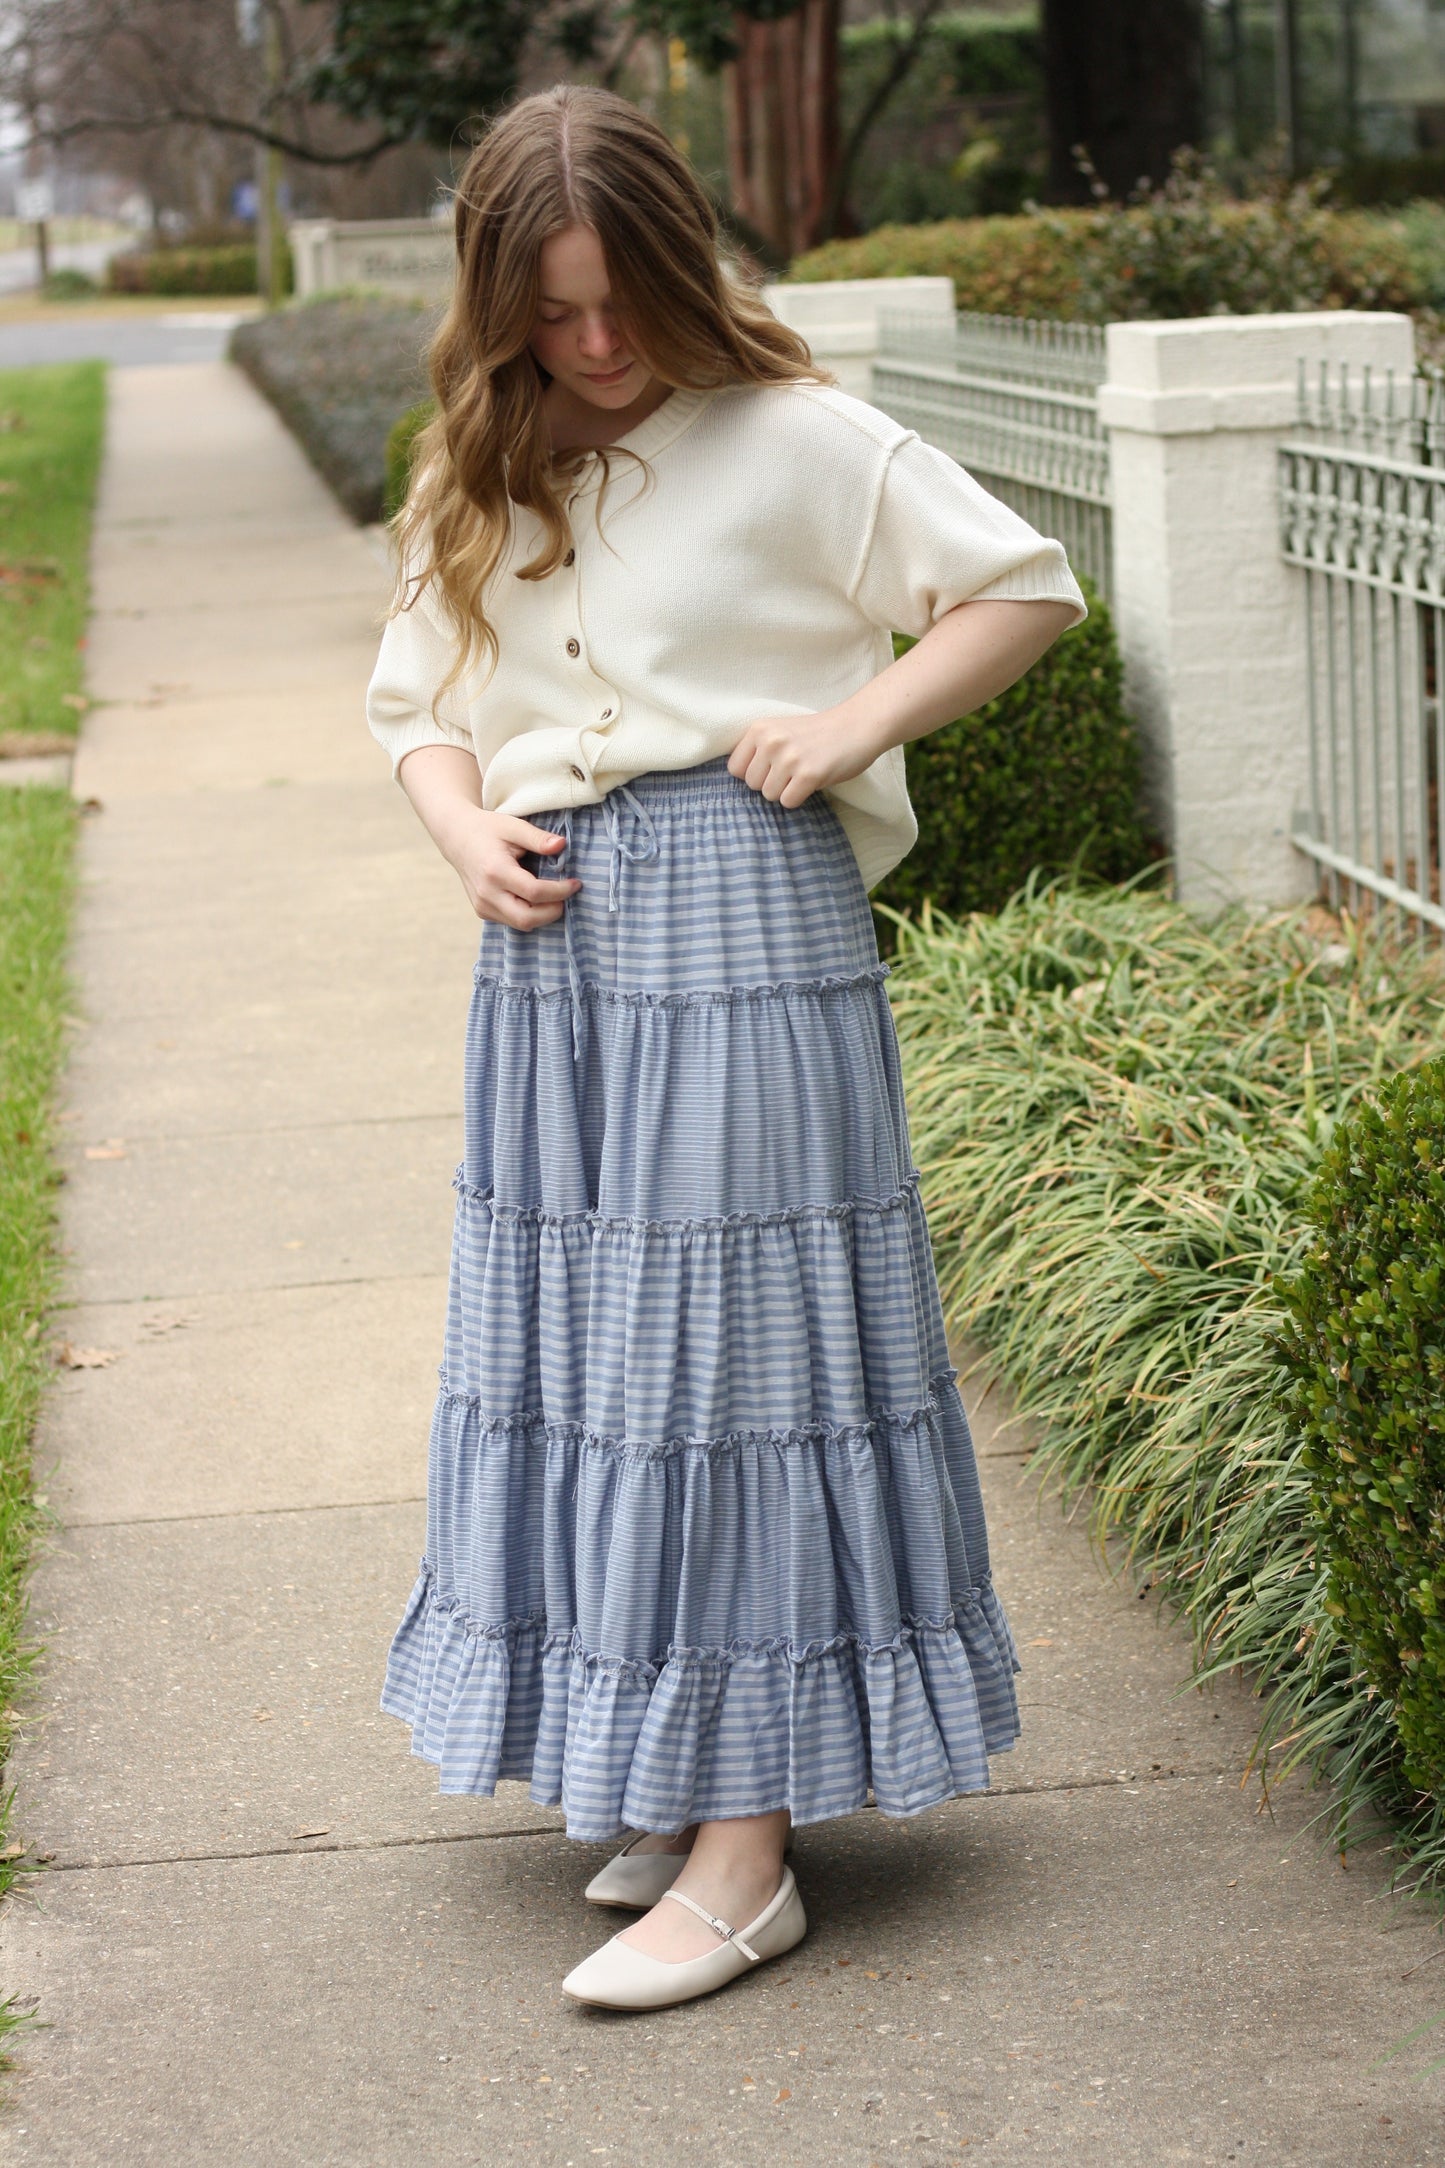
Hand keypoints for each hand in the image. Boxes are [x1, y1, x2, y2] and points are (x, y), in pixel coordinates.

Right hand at [443, 806, 580, 927]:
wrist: (457, 838)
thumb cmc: (487, 829)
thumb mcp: (513, 826)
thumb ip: (538, 838)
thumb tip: (562, 845)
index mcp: (495, 871)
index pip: (534, 892)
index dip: (559, 891)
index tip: (575, 883)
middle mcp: (486, 893)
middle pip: (527, 918)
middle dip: (553, 912)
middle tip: (567, 896)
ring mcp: (482, 905)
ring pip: (520, 924)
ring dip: (542, 915)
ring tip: (554, 896)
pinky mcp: (482, 911)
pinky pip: (512, 921)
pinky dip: (529, 914)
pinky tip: (537, 899)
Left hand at [726, 708, 879, 806]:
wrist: (857, 725)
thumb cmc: (818, 732)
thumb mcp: (781, 730)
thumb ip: (759, 748)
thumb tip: (741, 778)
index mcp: (760, 729)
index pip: (735, 768)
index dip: (753, 773)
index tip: (771, 768)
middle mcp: (771, 742)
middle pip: (752, 785)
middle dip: (771, 783)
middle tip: (792, 770)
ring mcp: (789, 758)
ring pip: (770, 795)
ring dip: (786, 791)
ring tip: (803, 773)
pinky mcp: (808, 775)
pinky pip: (789, 802)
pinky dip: (800, 798)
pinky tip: (812, 781)